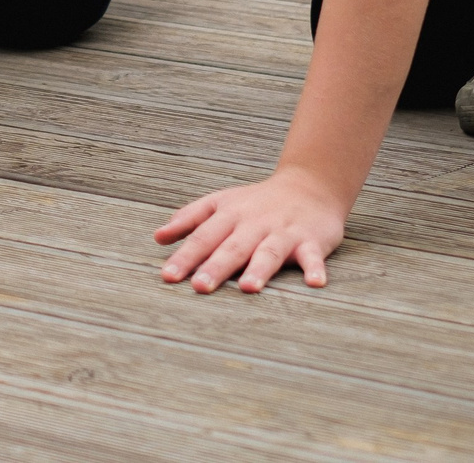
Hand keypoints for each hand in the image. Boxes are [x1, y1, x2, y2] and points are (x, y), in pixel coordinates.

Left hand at [154, 168, 345, 292]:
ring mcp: (283, 231)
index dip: (185, 256)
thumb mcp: (220, 203)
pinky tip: (315, 283)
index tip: (168, 276)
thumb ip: (190, 219)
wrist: (308, 185)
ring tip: (247, 288)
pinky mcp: (311, 240)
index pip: (203, 237)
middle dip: (216, 267)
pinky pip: (313, 255)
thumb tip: (158, 237)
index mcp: (230, 215)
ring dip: (259, 269)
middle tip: (199, 287)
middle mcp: (254, 223)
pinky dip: (314, 268)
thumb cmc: (257, 202)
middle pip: (233, 246)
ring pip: (269, 251)